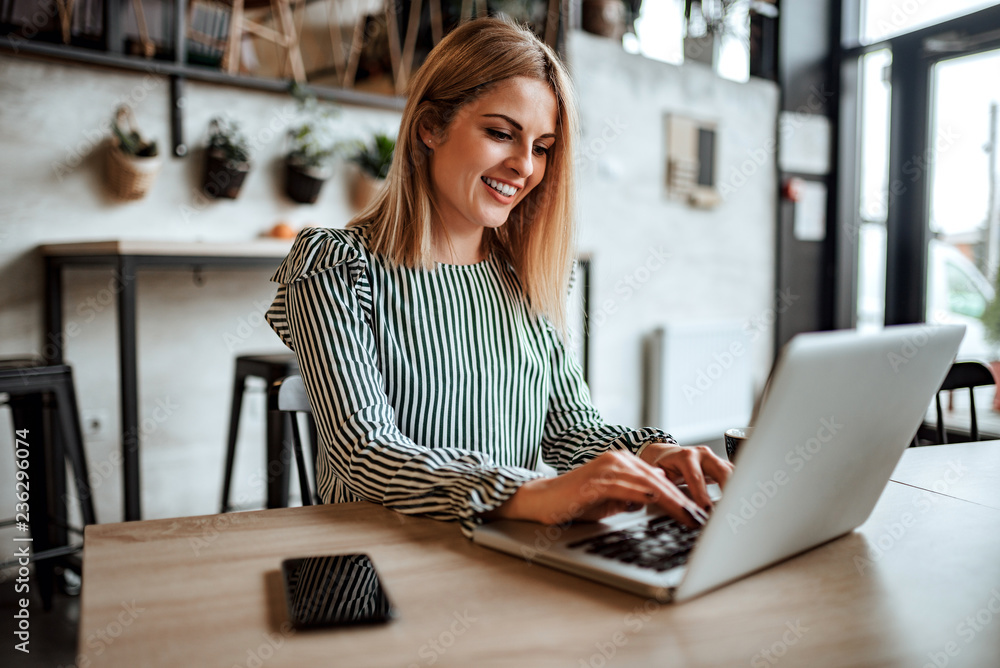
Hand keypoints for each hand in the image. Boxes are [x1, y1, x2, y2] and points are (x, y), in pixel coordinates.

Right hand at [485, 450, 711, 528]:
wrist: (542, 501)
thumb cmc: (574, 503)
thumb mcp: (611, 501)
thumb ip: (631, 498)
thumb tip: (653, 501)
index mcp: (624, 464)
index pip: (661, 481)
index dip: (683, 497)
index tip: (700, 514)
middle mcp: (617, 460)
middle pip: (659, 480)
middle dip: (684, 500)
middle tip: (703, 517)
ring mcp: (606, 468)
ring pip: (647, 483)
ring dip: (671, 500)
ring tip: (690, 515)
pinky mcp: (594, 480)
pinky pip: (625, 487)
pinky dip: (643, 494)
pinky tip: (659, 501)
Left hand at [638, 442, 733, 511]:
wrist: (666, 453)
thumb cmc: (661, 465)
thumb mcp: (656, 472)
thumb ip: (660, 481)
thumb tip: (659, 494)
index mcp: (685, 456)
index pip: (696, 477)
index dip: (702, 495)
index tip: (707, 510)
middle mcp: (703, 455)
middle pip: (721, 471)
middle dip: (729, 490)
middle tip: (731, 509)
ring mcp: (714, 459)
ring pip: (732, 472)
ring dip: (737, 489)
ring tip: (741, 508)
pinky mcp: (721, 465)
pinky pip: (734, 475)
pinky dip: (738, 488)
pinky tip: (742, 502)